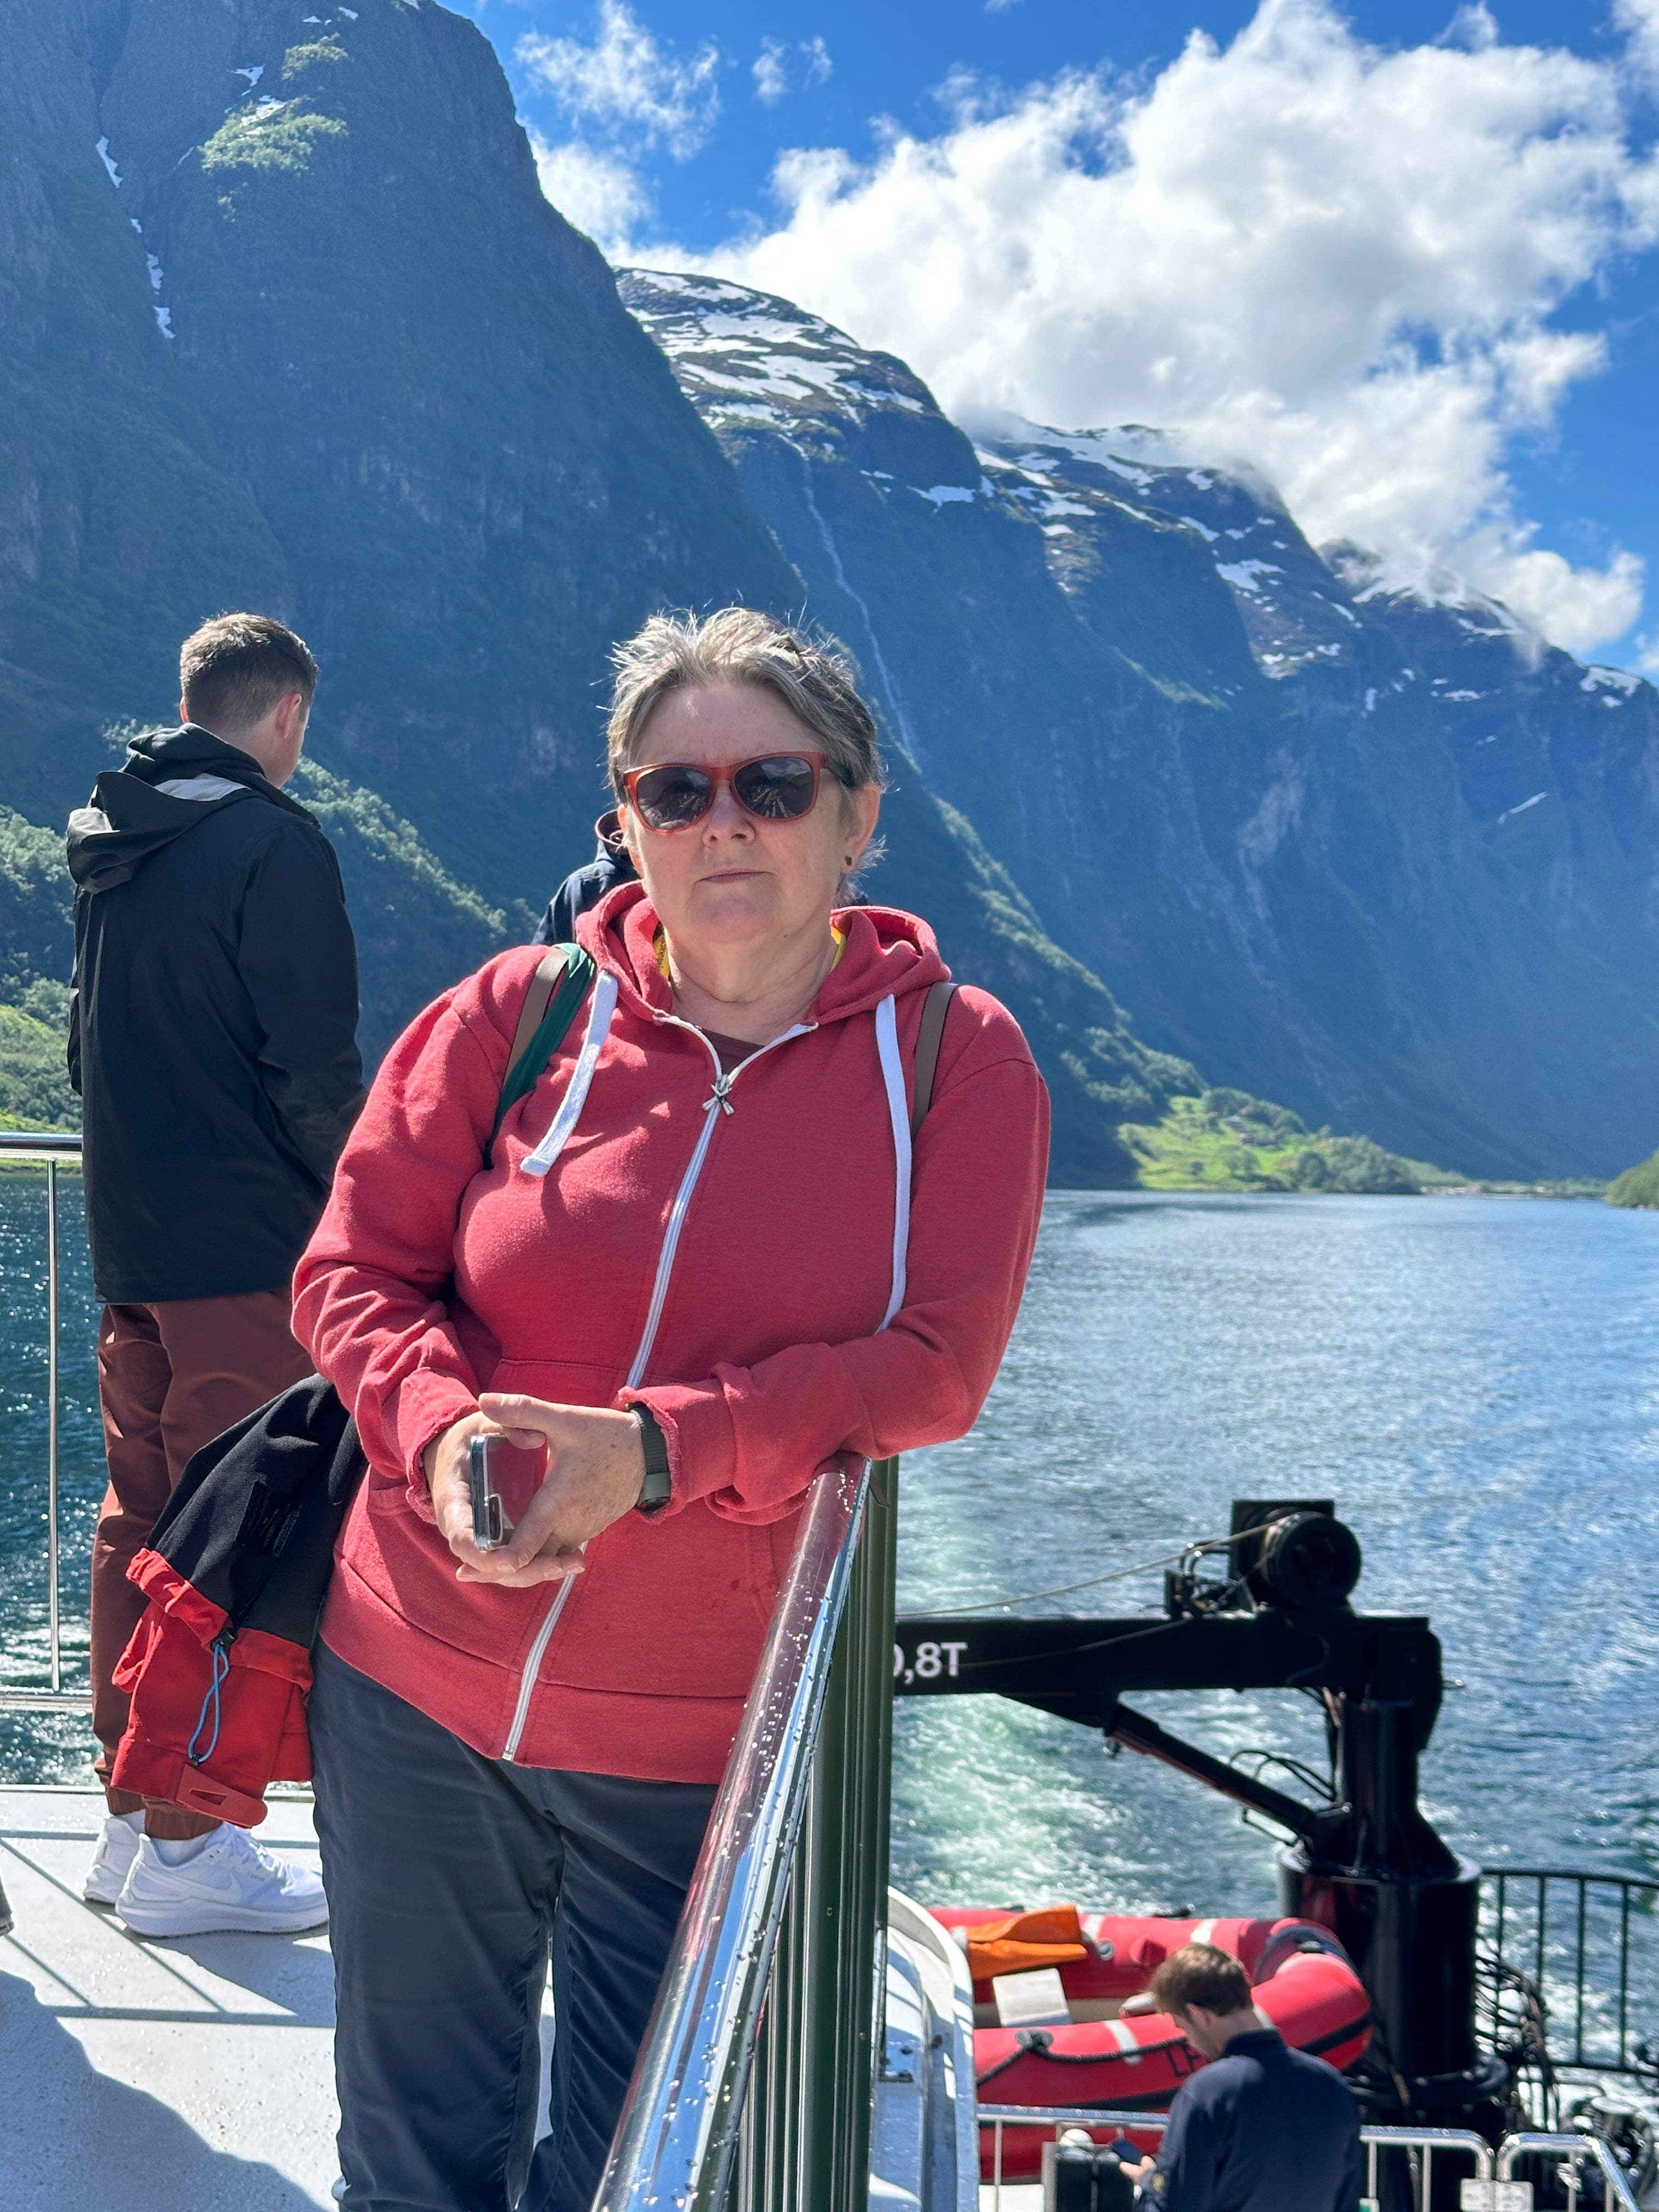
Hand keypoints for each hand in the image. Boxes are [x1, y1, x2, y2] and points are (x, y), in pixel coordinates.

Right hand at [422, 1410, 569, 1586]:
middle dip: (523, 1570)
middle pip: (488, 1564)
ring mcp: (479, 1537)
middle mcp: (464, 1528)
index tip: (510, 1560)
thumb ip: (507, 1427)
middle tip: (561, 1565)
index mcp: (453, 1500)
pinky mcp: (496, 1538)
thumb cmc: (466, 1440)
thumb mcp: (482, 1426)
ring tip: (576, 1562)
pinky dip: (538, 1563)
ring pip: (505, 1568)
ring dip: (538, 1571)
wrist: (453, 1453)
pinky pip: (515, 1558)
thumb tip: (535, 1439)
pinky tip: (572, 1560)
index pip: (462, 1538)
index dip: (483, 1555)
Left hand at [461, 1395, 645, 1587]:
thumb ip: (523, 1411)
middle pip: (531, 1564)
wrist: (650, 1454)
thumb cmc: (607, 1436)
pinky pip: (557, 1554)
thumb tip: (483, 1400)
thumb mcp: (564, 1418)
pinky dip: (536, 1558)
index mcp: (558, 1502)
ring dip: (518, 1566)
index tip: (475, 1566)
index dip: (501, 1560)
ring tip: (480, 1565)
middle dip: (498, 1570)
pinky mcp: (586, 1531)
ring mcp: (579, 1532)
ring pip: (545, 1562)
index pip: (526, 1543)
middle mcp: (568, 1525)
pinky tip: (515, 1552)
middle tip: (465, 1570)